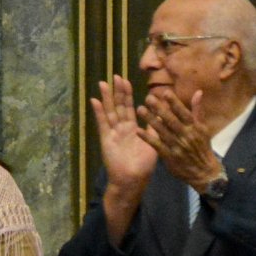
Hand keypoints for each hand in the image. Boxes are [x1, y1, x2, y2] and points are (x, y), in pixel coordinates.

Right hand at [89, 75, 155, 190]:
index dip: (128, 95)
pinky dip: (98, 112)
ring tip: (103, 83)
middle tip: (115, 76)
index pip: (130, 107)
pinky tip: (94, 101)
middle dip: (117, 91)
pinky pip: (102, 123)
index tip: (126, 81)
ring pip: (110, 111)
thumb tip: (161, 113)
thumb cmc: (144, 165)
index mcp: (133, 128)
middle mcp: (122, 128)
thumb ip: (155, 128)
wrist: (133, 179)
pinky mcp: (106, 138)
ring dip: (107, 98)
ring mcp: (113, 132)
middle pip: (119, 106)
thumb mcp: (154, 143)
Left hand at [139, 87, 221, 188]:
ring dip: (150, 120)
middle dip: (160, 109)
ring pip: (162, 131)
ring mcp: (177, 146)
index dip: (175, 103)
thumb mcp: (203, 129)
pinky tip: (138, 130)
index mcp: (195, 128)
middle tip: (148, 98)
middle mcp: (186, 136)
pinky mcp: (169, 156)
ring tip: (140, 109)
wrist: (204, 172)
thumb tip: (198, 92)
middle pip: (171, 121)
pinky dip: (148, 138)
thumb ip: (197, 110)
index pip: (184, 113)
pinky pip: (157, 145)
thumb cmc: (202, 147)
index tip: (165, 92)